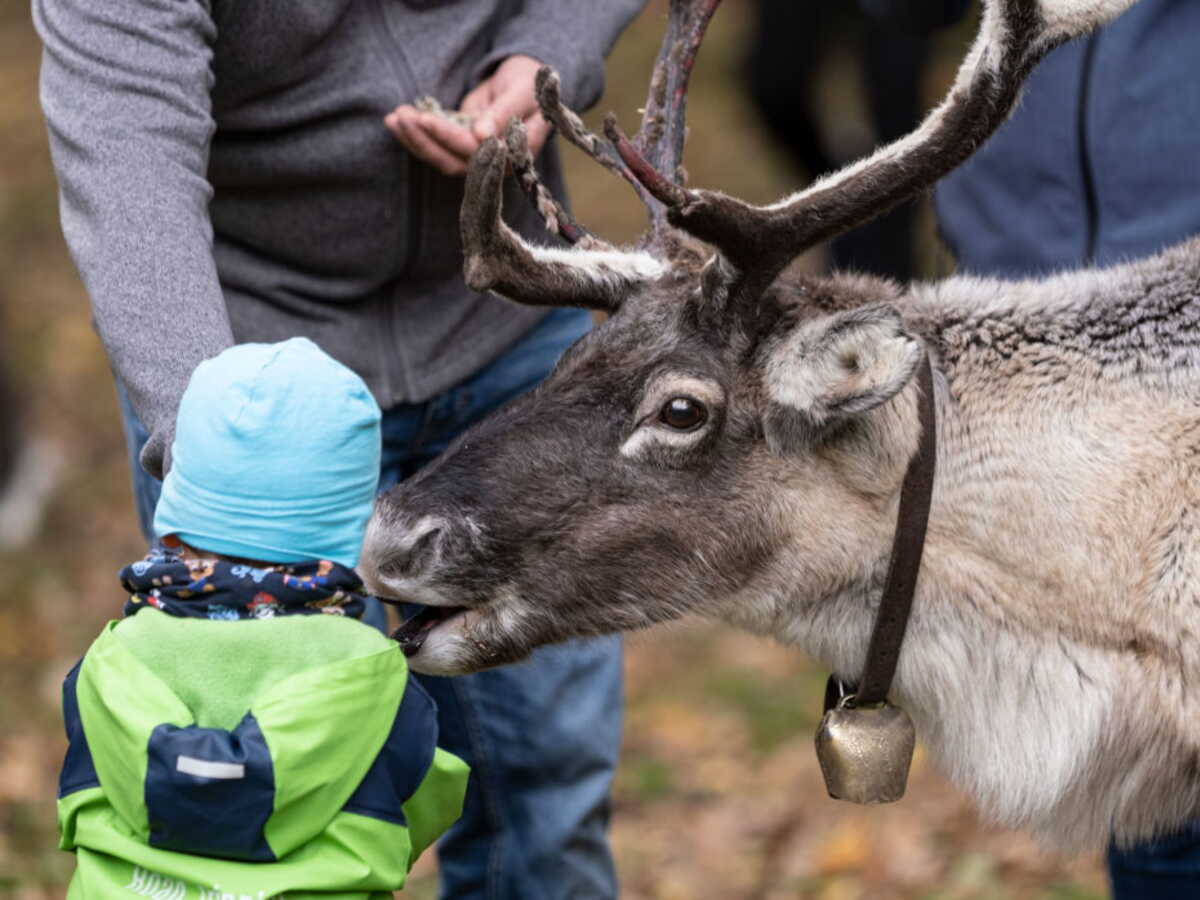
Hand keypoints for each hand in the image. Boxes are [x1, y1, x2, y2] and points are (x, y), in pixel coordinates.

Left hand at [384, 55, 550, 176]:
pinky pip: (435, 144)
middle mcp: (493, 163)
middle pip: (453, 161)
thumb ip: (504, 112)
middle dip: (425, 140)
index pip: (477, 152)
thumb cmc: (529, 84)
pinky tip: (395, 120)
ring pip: (440, 156)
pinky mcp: (459, 144)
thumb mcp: (521, 92)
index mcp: (515, 154)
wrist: (525, 82)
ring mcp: (474, 155)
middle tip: (402, 117)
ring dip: (415, 139)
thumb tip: (481, 136)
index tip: (426, 119)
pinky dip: (415, 134)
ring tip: (394, 117)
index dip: (450, 138)